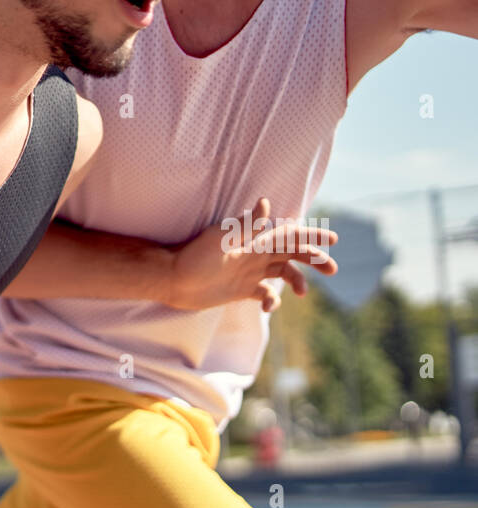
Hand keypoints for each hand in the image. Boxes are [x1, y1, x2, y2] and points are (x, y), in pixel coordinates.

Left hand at [168, 197, 337, 312]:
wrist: (173, 280)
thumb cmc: (195, 256)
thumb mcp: (221, 238)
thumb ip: (246, 225)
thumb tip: (265, 202)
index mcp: (254, 239)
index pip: (289, 234)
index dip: (311, 235)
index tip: (333, 239)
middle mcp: (256, 254)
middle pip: (293, 254)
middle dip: (315, 259)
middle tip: (332, 269)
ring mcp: (251, 273)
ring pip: (284, 274)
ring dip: (298, 281)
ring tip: (303, 292)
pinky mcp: (243, 290)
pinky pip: (266, 295)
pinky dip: (272, 300)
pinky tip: (267, 305)